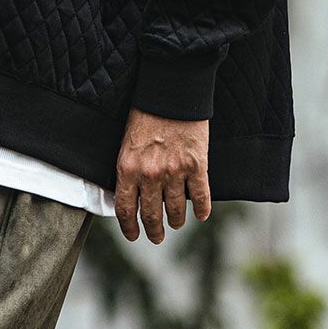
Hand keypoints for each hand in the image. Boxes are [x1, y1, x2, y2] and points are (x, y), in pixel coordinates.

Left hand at [114, 108, 212, 241]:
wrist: (170, 90)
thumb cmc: (145, 112)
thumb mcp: (126, 143)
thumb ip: (128, 168)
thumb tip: (130, 193)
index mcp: (127, 168)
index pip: (126, 209)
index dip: (129, 228)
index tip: (133, 235)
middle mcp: (150, 175)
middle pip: (151, 215)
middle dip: (154, 231)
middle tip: (157, 237)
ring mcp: (174, 172)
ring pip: (175, 210)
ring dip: (176, 221)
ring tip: (176, 223)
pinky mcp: (197, 165)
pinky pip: (200, 197)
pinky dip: (202, 209)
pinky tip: (201, 215)